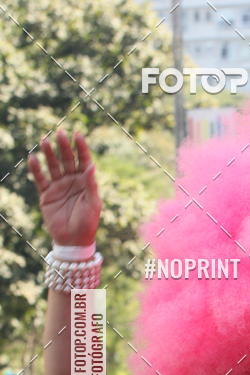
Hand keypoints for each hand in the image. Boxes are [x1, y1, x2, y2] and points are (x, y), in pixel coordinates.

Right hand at [28, 130, 100, 245]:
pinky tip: (33, 158)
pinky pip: (40, 179)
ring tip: (45, 140)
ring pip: (53, 166)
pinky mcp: (46, 194)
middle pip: (67, 159)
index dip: (81, 147)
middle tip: (59, 133)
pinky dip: (36, 169)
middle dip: (63, 147)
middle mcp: (71, 181)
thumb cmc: (88, 222)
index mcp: (85, 181)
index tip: (77, 134)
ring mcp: (58, 186)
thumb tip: (91, 166)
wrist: (73, 241)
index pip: (83, 160)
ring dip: (49, 154)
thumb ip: (90, 184)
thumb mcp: (92, 203)